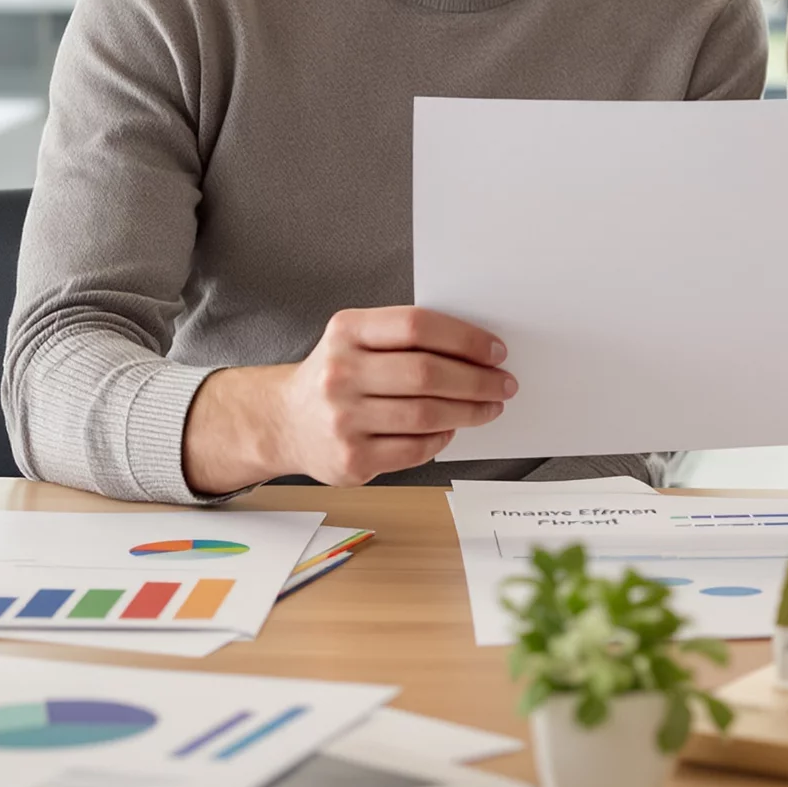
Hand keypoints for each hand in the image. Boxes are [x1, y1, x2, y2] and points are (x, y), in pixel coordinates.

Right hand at [182, 307, 515, 492]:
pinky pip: (414, 449)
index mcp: (346, 331)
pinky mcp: (350, 460)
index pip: (417, 325)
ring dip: (470, 412)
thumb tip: (477, 350)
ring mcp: (343, 420)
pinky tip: (450, 429)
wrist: (284, 421)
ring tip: (489, 407)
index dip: (465, 338)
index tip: (496, 350)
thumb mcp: (356, 339)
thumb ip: (405, 338)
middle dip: (477, 380)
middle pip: (427, 373)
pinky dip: (441, 439)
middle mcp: (340, 373)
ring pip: (426, 415)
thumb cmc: (337, 375)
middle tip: (503, 383)